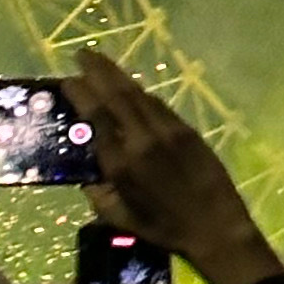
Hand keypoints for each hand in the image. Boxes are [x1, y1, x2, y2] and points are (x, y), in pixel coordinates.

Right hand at [73, 46, 275, 283]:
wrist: (215, 228)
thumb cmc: (164, 229)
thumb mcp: (120, 220)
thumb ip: (98, 196)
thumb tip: (87, 177)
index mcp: (121, 164)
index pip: (96, 118)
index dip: (81, 94)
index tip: (68, 80)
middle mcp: (142, 140)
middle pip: (116, 95)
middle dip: (97, 71)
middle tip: (81, 53)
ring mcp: (168, 131)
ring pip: (138, 94)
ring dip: (118, 75)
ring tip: (100, 62)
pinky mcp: (188, 130)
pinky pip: (158, 104)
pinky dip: (141, 92)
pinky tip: (131, 87)